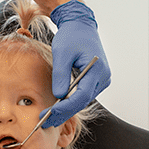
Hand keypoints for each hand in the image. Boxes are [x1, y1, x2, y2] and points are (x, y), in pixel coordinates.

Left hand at [44, 0, 110, 126]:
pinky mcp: (96, 80)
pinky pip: (82, 95)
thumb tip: (59, 97)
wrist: (80, 26)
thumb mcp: (62, 53)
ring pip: (82, 100)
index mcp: (97, 70)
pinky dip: (70, 102)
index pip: (82, 96)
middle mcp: (103, 78)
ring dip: (66, 109)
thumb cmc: (71, 36)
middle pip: (82, 102)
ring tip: (48, 118)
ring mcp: (101, 80)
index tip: (49, 114)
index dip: (65, 108)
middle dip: (63, 113)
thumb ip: (61, 75)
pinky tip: (57, 108)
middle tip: (44, 122)